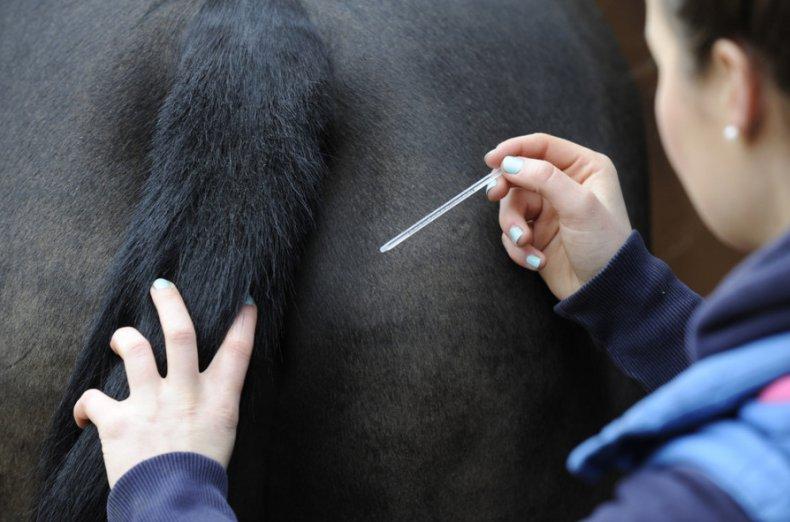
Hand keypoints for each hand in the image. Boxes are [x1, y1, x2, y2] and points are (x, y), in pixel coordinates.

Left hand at [73, 279, 256, 487]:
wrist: (174, 504)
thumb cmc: (201, 473)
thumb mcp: (223, 433)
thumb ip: (214, 404)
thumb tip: (205, 387)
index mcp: (218, 399)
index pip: (237, 351)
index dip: (243, 322)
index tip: (244, 301)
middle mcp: (186, 393)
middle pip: (180, 334)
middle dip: (170, 304)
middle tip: (160, 286)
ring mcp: (151, 403)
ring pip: (134, 350)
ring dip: (124, 338)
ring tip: (122, 337)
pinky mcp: (118, 421)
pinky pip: (93, 399)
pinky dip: (85, 405)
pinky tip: (85, 414)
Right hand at [485, 133, 631, 299]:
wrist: (605, 292)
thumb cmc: (604, 245)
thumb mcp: (579, 205)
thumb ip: (544, 178)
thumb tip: (509, 163)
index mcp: (583, 167)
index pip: (542, 146)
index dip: (514, 149)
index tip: (491, 160)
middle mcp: (564, 185)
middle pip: (519, 175)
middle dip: (506, 189)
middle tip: (494, 195)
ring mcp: (549, 210)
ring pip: (511, 205)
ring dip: (513, 226)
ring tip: (526, 242)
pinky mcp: (537, 234)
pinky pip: (512, 231)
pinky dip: (518, 246)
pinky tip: (536, 259)